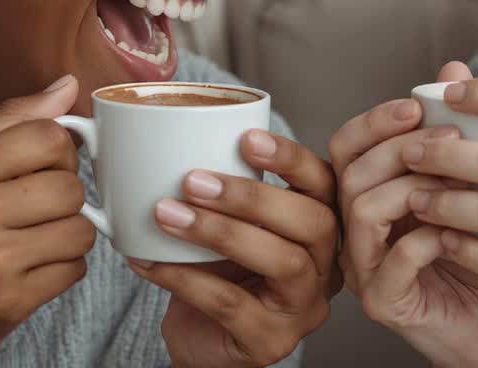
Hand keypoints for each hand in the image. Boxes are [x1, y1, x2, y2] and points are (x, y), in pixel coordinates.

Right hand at [0, 76, 95, 367]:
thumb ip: (10, 122)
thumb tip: (68, 85)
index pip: (48, 136)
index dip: (60, 152)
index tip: (44, 167)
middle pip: (70, 185)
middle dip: (64, 198)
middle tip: (34, 211)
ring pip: (81, 229)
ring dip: (69, 236)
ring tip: (33, 241)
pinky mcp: (8, 302)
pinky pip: (75, 270)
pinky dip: (63, 269)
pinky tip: (30, 271)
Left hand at [129, 130, 339, 367]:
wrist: (202, 343)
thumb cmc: (220, 276)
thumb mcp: (232, 226)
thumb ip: (227, 189)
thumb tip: (177, 134)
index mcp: (321, 230)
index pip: (325, 186)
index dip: (292, 159)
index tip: (247, 137)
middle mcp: (326, 269)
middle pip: (313, 223)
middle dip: (253, 197)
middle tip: (194, 180)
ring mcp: (303, 309)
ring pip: (282, 261)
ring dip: (221, 231)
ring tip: (167, 214)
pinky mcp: (271, 342)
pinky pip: (231, 304)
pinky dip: (186, 277)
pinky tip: (151, 259)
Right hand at [329, 63, 477, 367]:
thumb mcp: (477, 181)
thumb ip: (458, 129)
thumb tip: (453, 69)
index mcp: (369, 194)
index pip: (347, 144)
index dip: (376, 119)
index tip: (418, 103)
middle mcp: (356, 230)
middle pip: (348, 171)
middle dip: (397, 146)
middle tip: (446, 135)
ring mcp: (364, 267)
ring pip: (361, 210)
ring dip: (412, 185)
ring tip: (460, 178)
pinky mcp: (385, 302)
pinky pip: (393, 261)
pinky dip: (428, 238)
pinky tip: (462, 229)